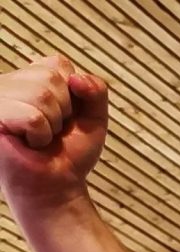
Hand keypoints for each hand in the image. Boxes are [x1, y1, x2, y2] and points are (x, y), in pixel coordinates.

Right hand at [0, 56, 107, 210]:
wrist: (57, 185)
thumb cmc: (69, 152)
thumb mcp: (94, 116)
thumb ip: (96, 90)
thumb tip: (77, 78)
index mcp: (28, 77)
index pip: (58, 64)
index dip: (73, 96)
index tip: (65, 117)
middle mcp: (8, 83)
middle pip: (50, 77)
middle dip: (62, 110)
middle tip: (51, 131)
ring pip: (40, 96)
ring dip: (51, 124)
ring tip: (39, 138)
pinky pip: (32, 117)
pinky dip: (40, 135)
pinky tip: (28, 143)